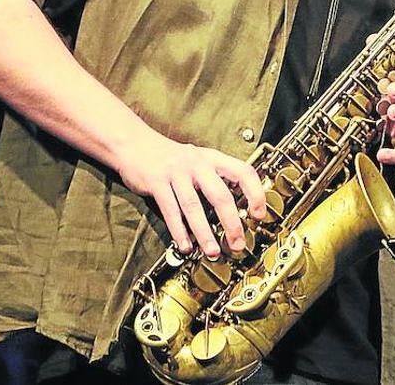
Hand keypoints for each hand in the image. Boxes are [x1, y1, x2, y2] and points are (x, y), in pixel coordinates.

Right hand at [116, 131, 266, 258]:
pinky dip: (179, 231)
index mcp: (212, 158)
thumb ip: (215, 178)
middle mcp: (197, 164)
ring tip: (213, 251)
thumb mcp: (198, 159)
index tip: (259, 215)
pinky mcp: (156, 182)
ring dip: (205, 233)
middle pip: (220, 195)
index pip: (243, 172)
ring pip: (194, 206)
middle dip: (231, 223)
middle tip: (238, 244)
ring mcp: (176, 173)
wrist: (134, 143)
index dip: (255, 193)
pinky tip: (186, 245)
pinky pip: (170, 210)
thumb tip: (236, 205)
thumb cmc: (170, 157)